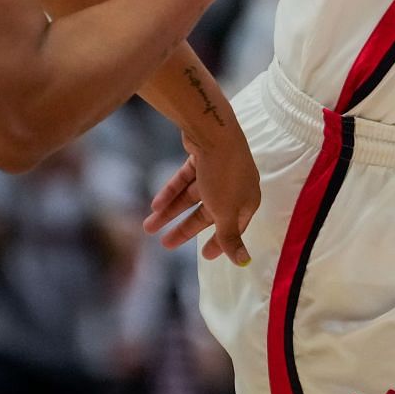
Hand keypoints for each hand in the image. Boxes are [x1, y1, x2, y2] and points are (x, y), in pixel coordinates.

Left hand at [142, 128, 259, 265]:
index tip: (204, 256)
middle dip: (185, 229)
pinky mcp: (201, 158)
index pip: (233, 227)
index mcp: (246, 201)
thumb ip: (230, 237)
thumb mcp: (226, 212)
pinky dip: (171, 191)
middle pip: (207, 213)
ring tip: (148, 226)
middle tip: (165, 244)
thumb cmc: (224, 175)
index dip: (219, 242)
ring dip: (170, 212)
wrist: (214, 131)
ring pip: (191, 197)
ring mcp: (217, 172)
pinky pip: (185, 181)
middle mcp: (234, 186)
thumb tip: (244, 262)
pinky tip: (155, 204)